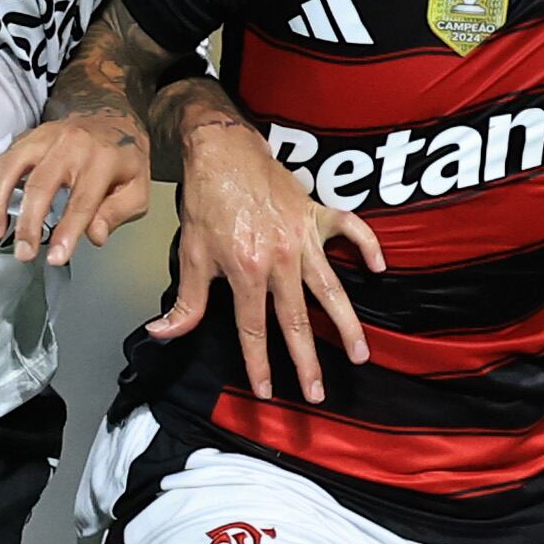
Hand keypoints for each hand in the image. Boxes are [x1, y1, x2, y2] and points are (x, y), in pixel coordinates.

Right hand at [0, 113, 153, 267]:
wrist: (110, 116)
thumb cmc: (123, 158)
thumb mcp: (139, 187)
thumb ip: (119, 213)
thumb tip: (95, 235)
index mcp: (103, 159)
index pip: (83, 201)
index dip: (68, 232)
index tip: (57, 257)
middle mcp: (71, 145)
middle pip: (42, 184)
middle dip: (29, 223)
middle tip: (24, 252)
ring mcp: (45, 138)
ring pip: (12, 167)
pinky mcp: (27, 138)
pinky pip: (2, 161)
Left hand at [153, 121, 384, 404]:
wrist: (223, 150)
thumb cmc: (205, 201)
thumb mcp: (190, 253)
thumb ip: (185, 301)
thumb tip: (162, 334)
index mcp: (246, 271)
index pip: (254, 328)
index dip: (259, 363)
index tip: (266, 393)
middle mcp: (280, 259)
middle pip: (296, 320)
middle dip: (307, 361)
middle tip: (318, 393)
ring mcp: (303, 237)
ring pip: (330, 288)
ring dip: (347, 322)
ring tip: (360, 353)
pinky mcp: (316, 213)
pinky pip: (350, 229)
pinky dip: (368, 246)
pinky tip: (380, 268)